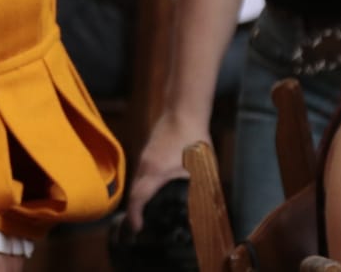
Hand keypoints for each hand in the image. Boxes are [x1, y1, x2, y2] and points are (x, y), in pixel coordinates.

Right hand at [125, 112, 200, 228]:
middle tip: (139, 224)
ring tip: (145, 210)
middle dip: (134, 209)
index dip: (134, 215)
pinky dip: (144, 184)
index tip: (136, 228)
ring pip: (138, 180)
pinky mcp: (149, 150)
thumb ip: (199, 188)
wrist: (184, 111)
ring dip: (139, 196)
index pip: (137, 198)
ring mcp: (145, 155)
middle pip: (134, 191)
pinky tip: (154, 188)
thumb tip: (206, 208)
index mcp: (154, 171)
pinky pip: (142, 172)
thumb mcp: (200, 169)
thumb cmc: (192, 139)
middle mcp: (145, 164)